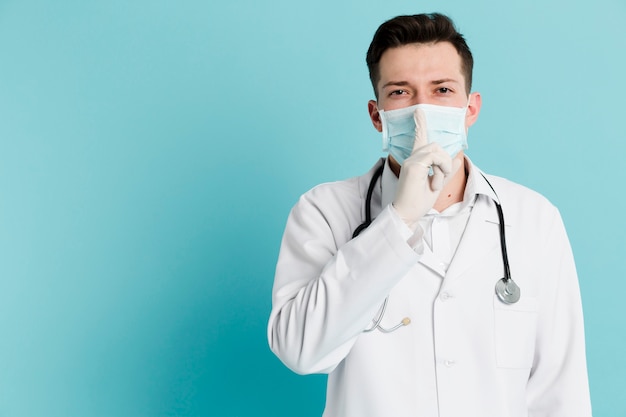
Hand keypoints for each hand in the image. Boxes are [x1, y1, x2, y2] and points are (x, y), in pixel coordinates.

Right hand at [392, 108, 461, 225]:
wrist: (407, 214)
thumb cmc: (418, 201)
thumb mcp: (438, 183)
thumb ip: (447, 170)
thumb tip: (457, 157)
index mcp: (416, 161)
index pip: (419, 138)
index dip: (420, 124)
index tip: (418, 111)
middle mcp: (411, 158)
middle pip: (435, 146)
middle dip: (444, 161)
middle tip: (438, 180)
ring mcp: (411, 161)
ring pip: (436, 150)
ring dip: (443, 166)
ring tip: (436, 182)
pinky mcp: (413, 166)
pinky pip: (434, 158)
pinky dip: (440, 170)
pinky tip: (433, 183)